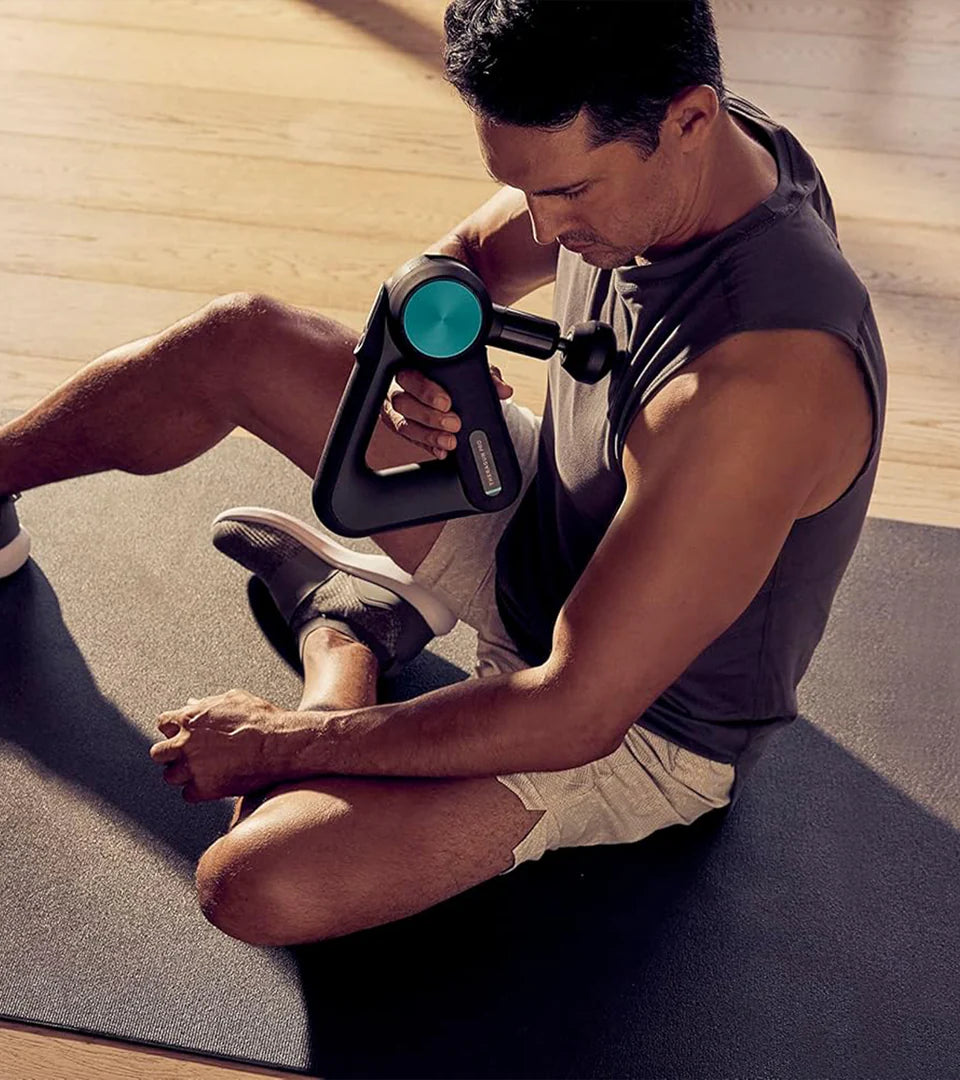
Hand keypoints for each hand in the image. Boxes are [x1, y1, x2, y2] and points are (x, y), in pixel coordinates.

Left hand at [150, 688, 298, 802]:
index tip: (181, 733)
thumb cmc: (262, 720)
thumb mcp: (234, 699)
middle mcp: (186, 743)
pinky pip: (188, 795)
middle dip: (171, 754)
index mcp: (189, 718)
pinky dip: (198, 791)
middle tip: (188, 755)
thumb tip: (192, 703)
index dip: (173, 729)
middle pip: (158, 753)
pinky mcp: (205, 788)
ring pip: (170, 776)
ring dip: (183, 774)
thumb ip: (207, 704)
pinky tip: (212, 783)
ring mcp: (193, 767)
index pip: (163, 723)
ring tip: (201, 771)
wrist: (280, 744)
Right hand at [379, 364, 512, 458]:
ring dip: (429, 435)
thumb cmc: (457, 380)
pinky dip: (429, 447)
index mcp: (414, 369)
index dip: (426, 392)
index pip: (410, 378)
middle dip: (430, 416)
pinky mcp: (407, 430)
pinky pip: (412, 441)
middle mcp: (402, 390)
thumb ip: (487, 377)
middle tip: (453, 423)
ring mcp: (401, 413)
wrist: (456, 397)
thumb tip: (503, 390)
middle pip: (404, 404)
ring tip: (450, 441)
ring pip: (406, 425)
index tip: (447, 402)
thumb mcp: (473, 372)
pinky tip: (442, 450)